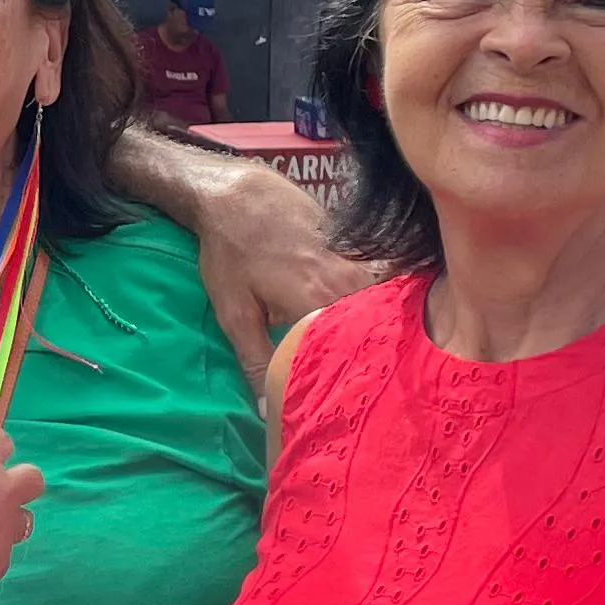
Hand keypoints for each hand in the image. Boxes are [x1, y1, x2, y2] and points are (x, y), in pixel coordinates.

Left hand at [190, 160, 375, 382]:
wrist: (238, 193)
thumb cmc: (230, 252)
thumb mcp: (233, 312)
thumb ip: (255, 361)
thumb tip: (269, 411)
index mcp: (320, 300)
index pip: (354, 351)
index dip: (353, 379)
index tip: (350, 402)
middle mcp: (348, 281)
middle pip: (371, 330)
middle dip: (366, 359)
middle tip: (361, 388)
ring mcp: (357, 262)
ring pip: (374, 308)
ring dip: (368, 331)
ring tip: (362, 360)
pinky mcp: (357, 250)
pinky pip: (372, 286)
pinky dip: (366, 306)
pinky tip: (358, 324)